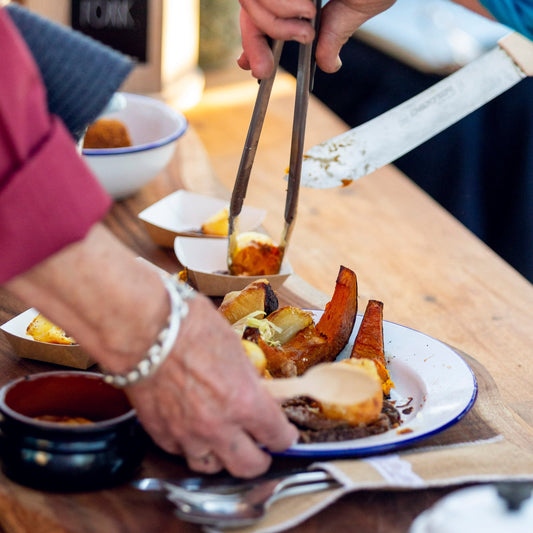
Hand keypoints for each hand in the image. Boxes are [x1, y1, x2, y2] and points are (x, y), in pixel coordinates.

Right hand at [6, 223, 296, 477]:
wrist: (143, 328)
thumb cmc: (189, 325)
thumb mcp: (234, 346)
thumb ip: (248, 376)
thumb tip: (256, 389)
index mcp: (245, 401)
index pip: (277, 436)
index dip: (285, 438)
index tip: (285, 434)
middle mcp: (219, 426)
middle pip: (250, 467)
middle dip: (261, 459)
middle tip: (261, 446)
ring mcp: (187, 434)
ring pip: (212, 467)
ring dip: (222, 456)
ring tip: (224, 441)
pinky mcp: (160, 433)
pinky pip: (180, 452)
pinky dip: (189, 445)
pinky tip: (191, 428)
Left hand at [238, 0, 395, 77]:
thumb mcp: (353, 11)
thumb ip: (334, 36)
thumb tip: (330, 65)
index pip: (262, 12)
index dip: (253, 39)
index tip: (252, 65)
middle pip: (250, 6)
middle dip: (254, 42)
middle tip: (264, 68)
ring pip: (252, 0)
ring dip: (278, 22)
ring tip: (309, 17)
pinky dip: (282, 7)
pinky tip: (308, 7)